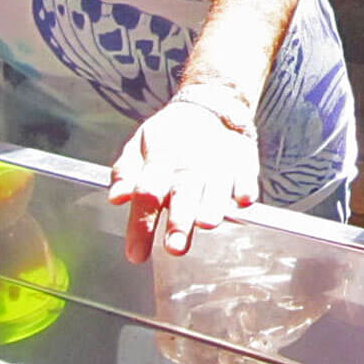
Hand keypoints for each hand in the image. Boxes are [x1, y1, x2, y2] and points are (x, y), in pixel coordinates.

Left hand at [106, 100, 259, 262]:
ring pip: (215, 186)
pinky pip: (246, 174)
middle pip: (183, 192)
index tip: (136, 255)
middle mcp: (189, 162)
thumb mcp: (139, 146)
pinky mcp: (244, 159)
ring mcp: (218, 160)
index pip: (147, 192)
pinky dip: (244, 186)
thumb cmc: (169, 136)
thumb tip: (117, 198)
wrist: (211, 107)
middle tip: (174, 248)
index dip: (141, 224)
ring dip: (212, 205)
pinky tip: (242, 200)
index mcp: (159, 159)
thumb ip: (126, 172)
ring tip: (207, 224)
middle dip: (179, 219)